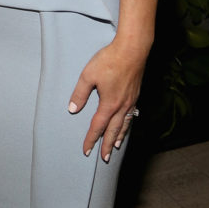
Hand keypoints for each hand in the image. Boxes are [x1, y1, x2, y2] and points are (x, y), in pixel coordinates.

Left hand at [68, 36, 147, 161]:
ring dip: (119, 137)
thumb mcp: (88, 75)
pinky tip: (126, 124)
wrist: (132, 50)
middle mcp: (122, 106)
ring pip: (124, 124)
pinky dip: (127, 125)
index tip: (86, 150)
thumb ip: (80, 94)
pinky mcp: (135, 94)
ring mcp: (131, 101)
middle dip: (107, 145)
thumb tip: (72, 110)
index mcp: (109, 104)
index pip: (97, 127)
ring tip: (116, 146)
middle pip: (113, 131)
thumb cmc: (110, 60)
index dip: (91, 139)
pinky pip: (131, 116)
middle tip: (104, 158)